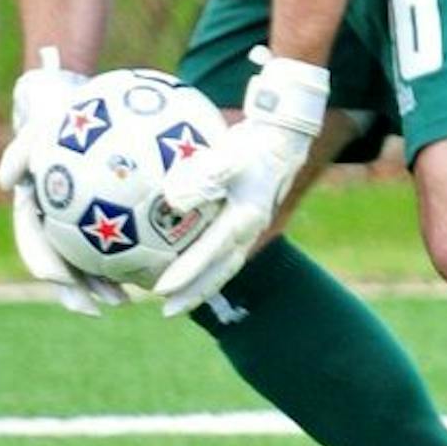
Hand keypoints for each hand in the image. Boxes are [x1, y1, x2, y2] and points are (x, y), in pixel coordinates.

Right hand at [0, 49, 127, 317]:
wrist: (80, 100)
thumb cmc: (57, 112)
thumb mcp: (38, 122)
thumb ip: (20, 148)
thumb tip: (6, 182)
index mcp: (34, 208)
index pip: (35, 244)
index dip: (47, 266)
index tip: (62, 280)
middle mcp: (53, 221)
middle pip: (63, 265)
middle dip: (80, 291)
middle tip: (107, 304)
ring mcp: (78, 223)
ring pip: (89, 262)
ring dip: (106, 284)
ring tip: (130, 298)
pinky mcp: (105, 218)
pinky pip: (118, 242)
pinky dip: (132, 257)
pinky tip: (156, 265)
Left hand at [153, 50, 328, 317]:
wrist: (285, 135)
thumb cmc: (256, 143)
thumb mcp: (229, 156)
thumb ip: (202, 177)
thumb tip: (171, 200)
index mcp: (245, 220)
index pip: (211, 256)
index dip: (187, 275)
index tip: (162, 291)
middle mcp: (248, 231)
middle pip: (219, 271)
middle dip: (194, 292)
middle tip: (166, 310)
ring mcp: (249, 227)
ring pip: (222, 263)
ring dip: (199, 280)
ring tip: (172, 294)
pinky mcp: (245, 217)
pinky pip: (220, 245)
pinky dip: (203, 258)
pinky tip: (180, 254)